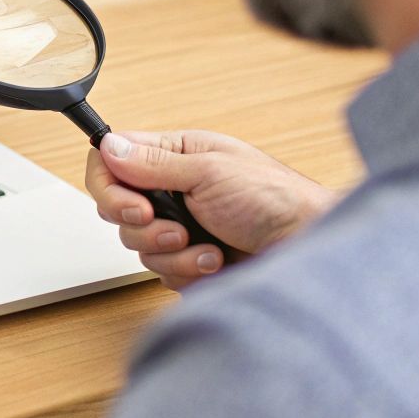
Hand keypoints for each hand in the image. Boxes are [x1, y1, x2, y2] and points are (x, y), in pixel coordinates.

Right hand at [84, 129, 336, 290]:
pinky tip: (217, 261)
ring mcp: (180, 227)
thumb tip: (109, 145)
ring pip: (139, 247)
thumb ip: (153, 163)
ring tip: (208, 247)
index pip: (112, 163)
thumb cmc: (276, 198)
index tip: (132, 206)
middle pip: (118, 211)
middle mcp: (173, 190)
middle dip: (145, 227)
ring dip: (173, 252)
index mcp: (176, 155)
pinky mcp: (190, 260)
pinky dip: (188, 270)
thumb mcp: (209, 172)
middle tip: (174, 228)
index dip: (109, 187)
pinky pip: (162, 272)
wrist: (309, 247)